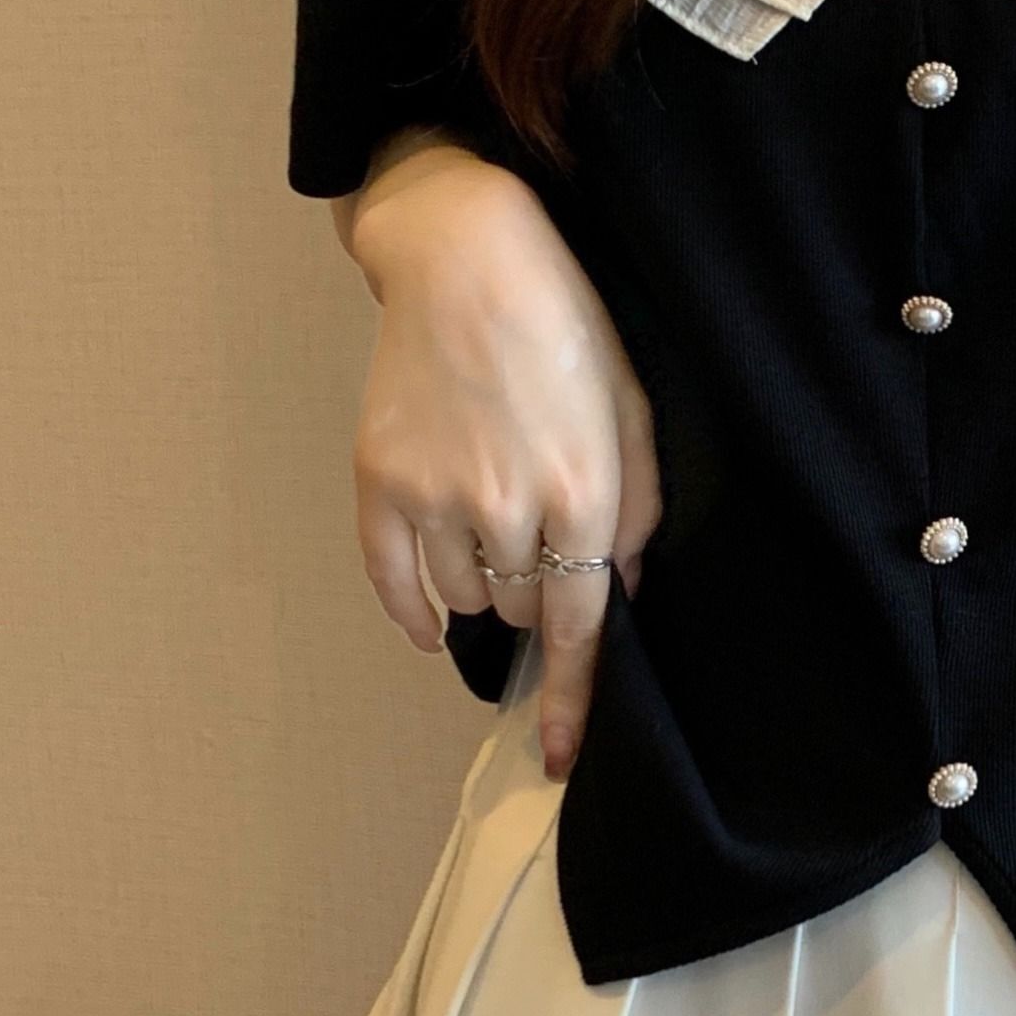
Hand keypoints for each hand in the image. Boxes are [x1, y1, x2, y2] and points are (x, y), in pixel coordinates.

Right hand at [342, 142, 660, 779]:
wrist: (466, 258)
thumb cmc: (566, 328)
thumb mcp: (632, 412)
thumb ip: (637, 511)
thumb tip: (621, 594)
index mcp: (583, 494)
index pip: (581, 628)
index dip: (572, 700)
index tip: (561, 757)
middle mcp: (508, 507)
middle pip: (525, 611)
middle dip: (542, 590)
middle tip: (540, 527)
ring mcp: (435, 497)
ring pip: (467, 598)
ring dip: (487, 584)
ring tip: (492, 517)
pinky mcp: (378, 481)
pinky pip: (393, 583)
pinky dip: (414, 612)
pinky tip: (430, 622)